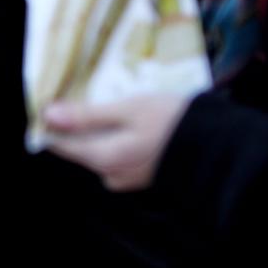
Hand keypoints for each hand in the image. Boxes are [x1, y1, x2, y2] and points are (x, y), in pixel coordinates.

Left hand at [43, 94, 190, 191]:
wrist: (219, 146)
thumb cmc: (173, 122)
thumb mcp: (129, 110)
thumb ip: (87, 116)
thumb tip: (48, 116)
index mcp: (101, 158)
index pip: (59, 143)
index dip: (51, 121)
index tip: (51, 98)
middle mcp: (108, 173)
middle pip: (78, 145)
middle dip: (78, 121)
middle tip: (86, 91)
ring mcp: (124, 176)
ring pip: (97, 147)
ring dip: (99, 126)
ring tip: (111, 100)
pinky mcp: (138, 174)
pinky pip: (116, 152)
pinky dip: (116, 135)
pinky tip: (128, 119)